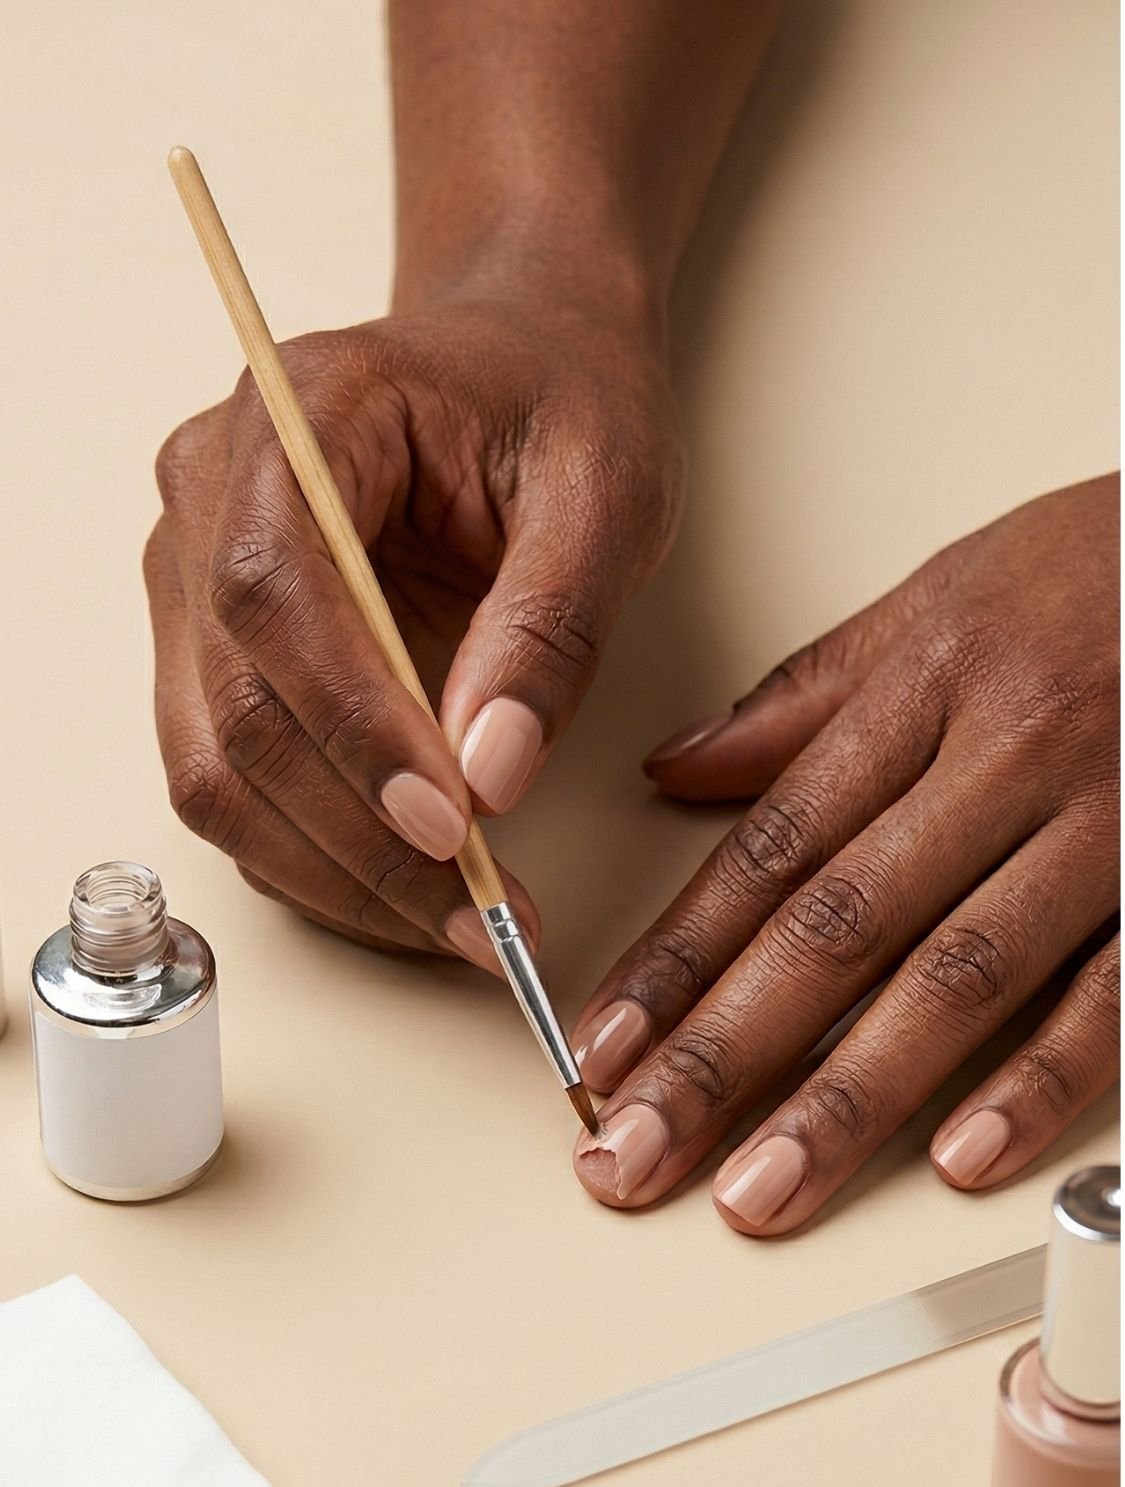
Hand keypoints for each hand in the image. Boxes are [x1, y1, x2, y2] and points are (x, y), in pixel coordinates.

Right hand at [145, 299, 680, 963]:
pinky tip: (415, 895)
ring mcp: (196, 580)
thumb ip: (548, 626)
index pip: (271, 590)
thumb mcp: (605, 489)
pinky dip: (320, 861)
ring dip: (335, 873)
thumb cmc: (558, 397)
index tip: (452, 826)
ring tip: (464, 925)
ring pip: (217, 769)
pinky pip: (239, 784)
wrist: (518, 365)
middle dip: (359, 836)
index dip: (351, 725)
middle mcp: (210, 496)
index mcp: (296, 414)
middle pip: (235, 705)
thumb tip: (492, 772)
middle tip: (482, 916)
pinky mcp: (216, 656)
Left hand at [572, 477, 1119, 1229]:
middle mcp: (1007, 761)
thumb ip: (807, 697)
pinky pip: (1114, 994)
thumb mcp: (945, 598)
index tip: (603, 1047)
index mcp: (929, 689)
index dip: (678, 958)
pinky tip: (958, 1158)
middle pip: (838, 927)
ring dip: (849, 1097)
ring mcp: (1103, 828)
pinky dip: (1038, 1079)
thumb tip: (677, 769)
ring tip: (762, 1189)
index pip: (774, 849)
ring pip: (957, 977)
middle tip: (636, 1151)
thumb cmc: (1110, 570)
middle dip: (723, 1054)